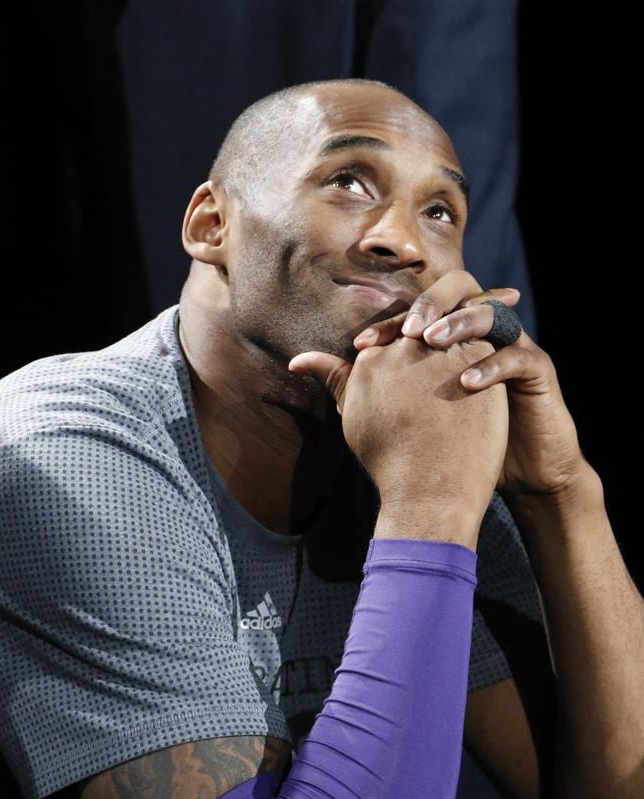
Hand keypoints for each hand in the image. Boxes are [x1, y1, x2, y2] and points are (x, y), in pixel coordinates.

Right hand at [288, 321, 508, 538]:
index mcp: (372, 358)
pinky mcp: (477, 362)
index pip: (394, 336)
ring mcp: (441, 353)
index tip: (427, 383)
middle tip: (460, 367)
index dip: (413, 356)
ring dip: (468, 344)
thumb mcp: (353, 416)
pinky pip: (488, 342)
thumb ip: (332, 378)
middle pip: (424, 327)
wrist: (428, 490)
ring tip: (473, 376)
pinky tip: (494, 377)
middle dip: (439, 341)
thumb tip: (296, 360)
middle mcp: (404, 348)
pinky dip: (491, 356)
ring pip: (457, 330)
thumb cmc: (389, 461)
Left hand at [352, 269, 588, 499]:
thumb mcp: (398, 412)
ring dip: (459, 324)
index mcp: (450, 337)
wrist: (516, 473)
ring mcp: (511, 346)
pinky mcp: (538, 371)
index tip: (361, 345)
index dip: (390, 322)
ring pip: (491, 312)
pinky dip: (492, 365)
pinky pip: (518, 355)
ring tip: (432, 345)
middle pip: (459, 290)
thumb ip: (352, 384)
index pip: (420, 309)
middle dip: (429, 305)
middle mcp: (481, 333)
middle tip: (407, 333)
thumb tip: (295, 363)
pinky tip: (466, 384)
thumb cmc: (458, 444)